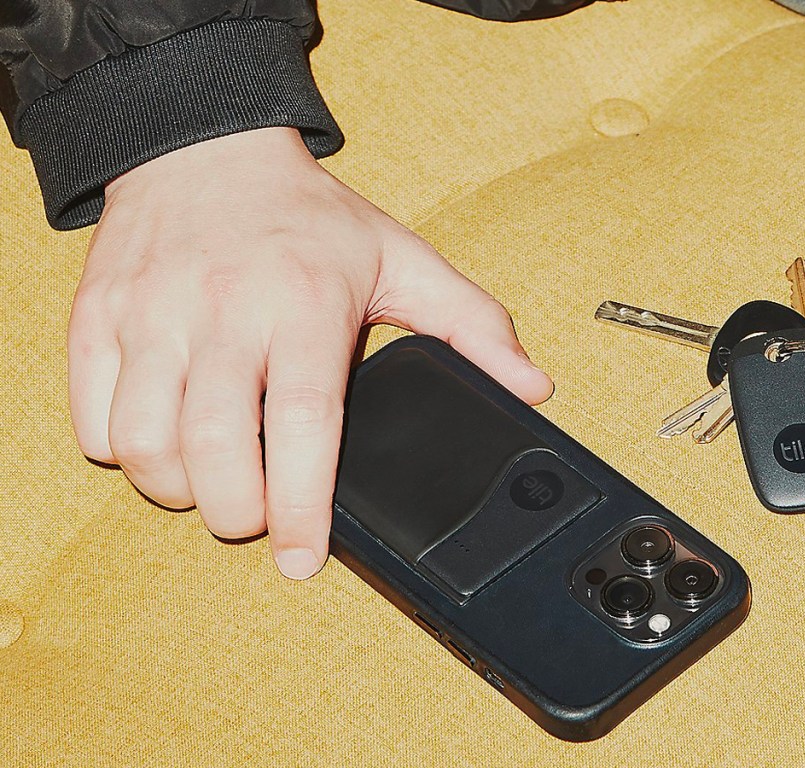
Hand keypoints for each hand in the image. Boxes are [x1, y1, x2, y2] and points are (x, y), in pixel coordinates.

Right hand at [67, 127, 552, 578]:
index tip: (303, 557)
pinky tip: (162, 441)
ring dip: (176, 491)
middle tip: (258, 517)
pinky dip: (121, 451)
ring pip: (144, 442)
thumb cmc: (309, 217)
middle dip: (236, 513)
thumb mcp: (404, 259)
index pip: (304, 426)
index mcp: (306, 305)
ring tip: (211, 486)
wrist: (206, 147)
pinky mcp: (99, 316)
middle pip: (215, 449)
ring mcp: (153, 313)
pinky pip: (93, 415)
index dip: (302, 506)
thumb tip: (531, 388)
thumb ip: (473, 326)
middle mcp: (224, 311)